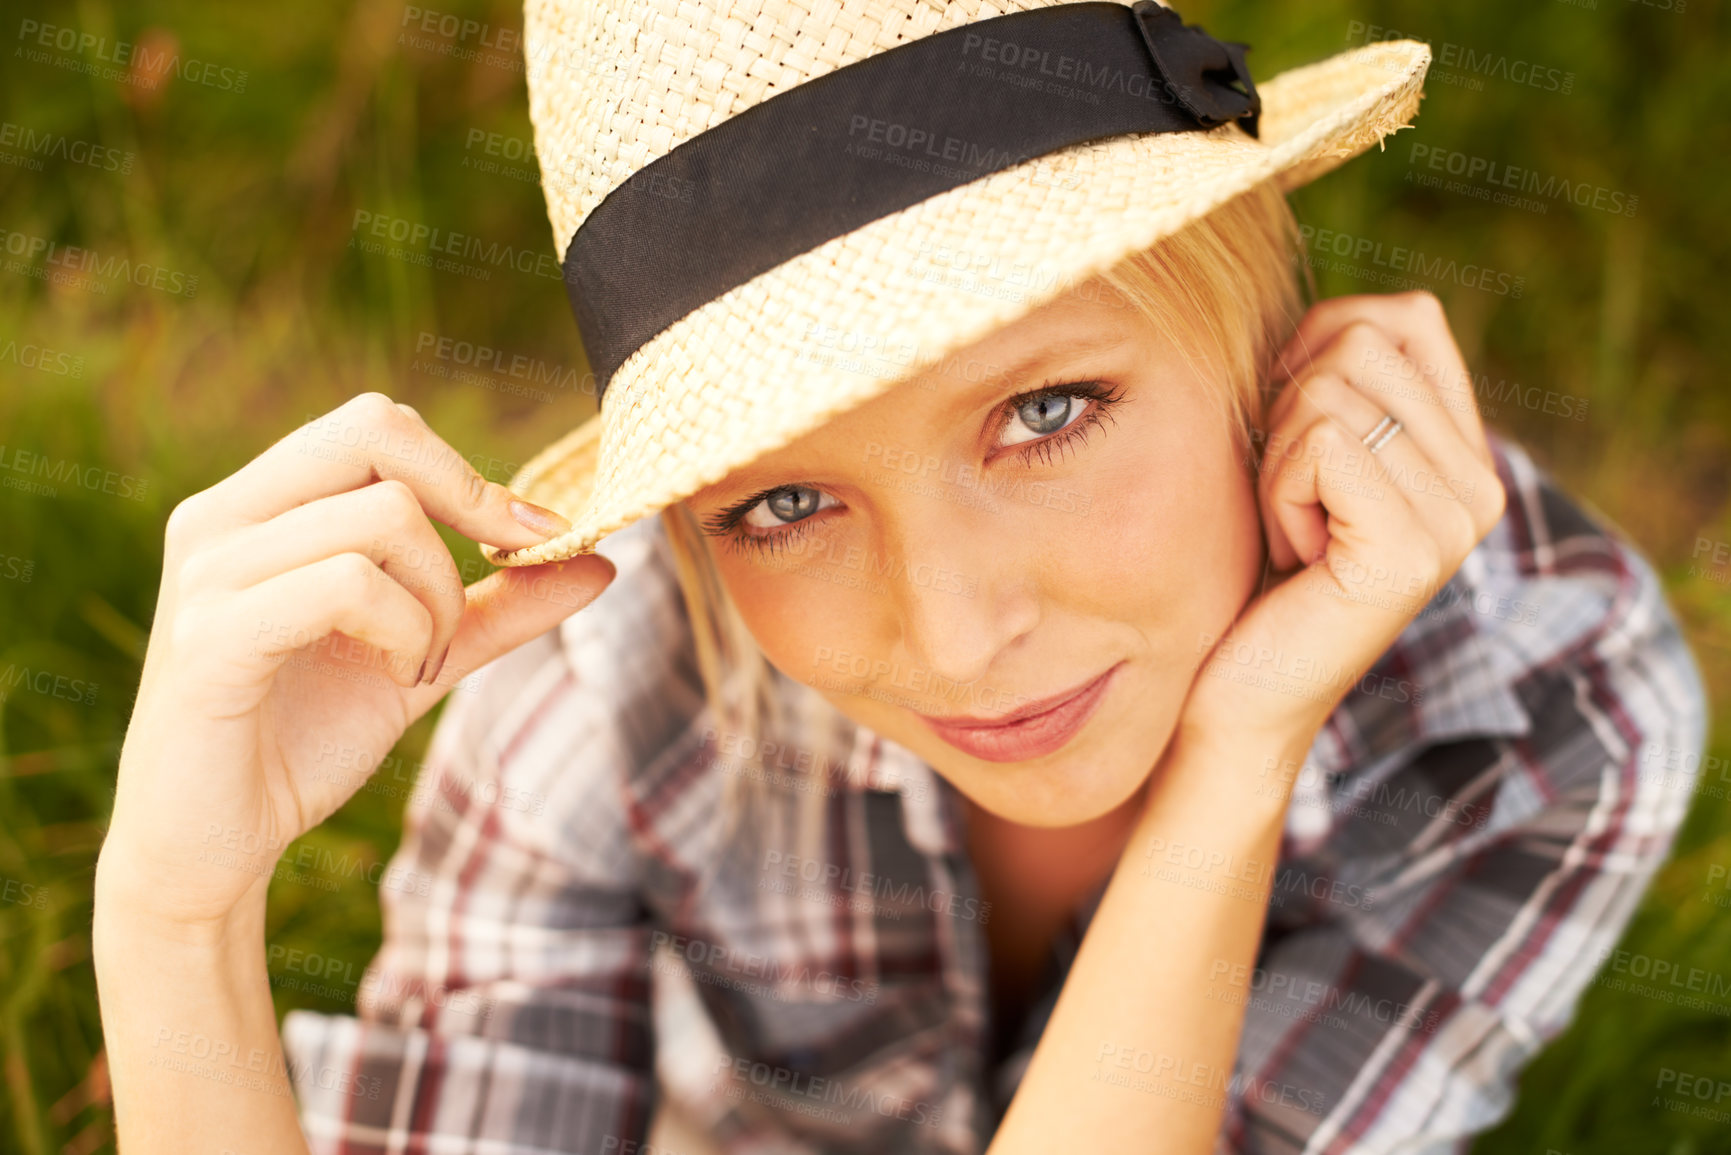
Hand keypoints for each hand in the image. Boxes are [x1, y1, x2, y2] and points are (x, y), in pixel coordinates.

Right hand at [95, 392, 614, 933]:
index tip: (534, 539)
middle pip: (375, 431)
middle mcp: (223, 518)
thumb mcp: (423, 657)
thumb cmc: (301, 740)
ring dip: (441, 598)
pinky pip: (349, 585)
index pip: (376, 425)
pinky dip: (406, 632)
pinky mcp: (210, 637)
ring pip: (384, 516)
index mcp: (260, 506)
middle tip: (492, 580)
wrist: (210, 846)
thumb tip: (600, 560)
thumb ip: (500, 607)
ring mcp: (210, 572)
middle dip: (466, 502)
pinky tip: (398, 679)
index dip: (469, 473)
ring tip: (421, 663)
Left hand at [1178, 291, 1506, 757]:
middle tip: (1289, 501)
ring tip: (1292, 533)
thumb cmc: (1249, 570)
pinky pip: (1320, 444)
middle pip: (1360, 339)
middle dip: (1286, 412)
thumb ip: (1332, 378)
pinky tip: (1294, 558)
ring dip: (1276, 458)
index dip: (1316, 349)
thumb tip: (1329, 308)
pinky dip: (1276, 492)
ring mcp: (1456, 520)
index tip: (1293, 438)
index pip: (1403, 315)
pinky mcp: (1412, 550)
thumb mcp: (1296, 454)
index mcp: (1463, 453)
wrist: (1235, 697)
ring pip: (1332, 390)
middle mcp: (1481, 484)